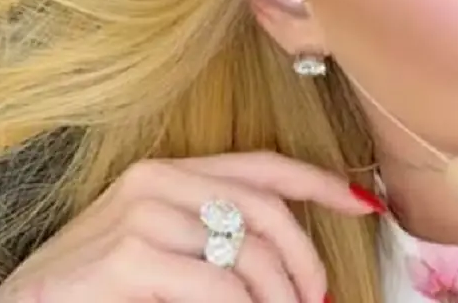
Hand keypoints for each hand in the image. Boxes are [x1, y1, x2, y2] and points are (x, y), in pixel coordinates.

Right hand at [0, 151, 381, 302]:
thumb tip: (288, 261)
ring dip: (278, 298)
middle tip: (318, 300)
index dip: (320, 183)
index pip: (261, 167)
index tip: (363, 204)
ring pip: (248, 256)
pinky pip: (217, 288)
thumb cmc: (94, 289)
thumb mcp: (160, 248)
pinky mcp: (126, 259)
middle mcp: (156, 182)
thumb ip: (213, 236)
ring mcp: (139, 217)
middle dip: (306, 260)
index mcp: (167, 172)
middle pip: (267, 211)